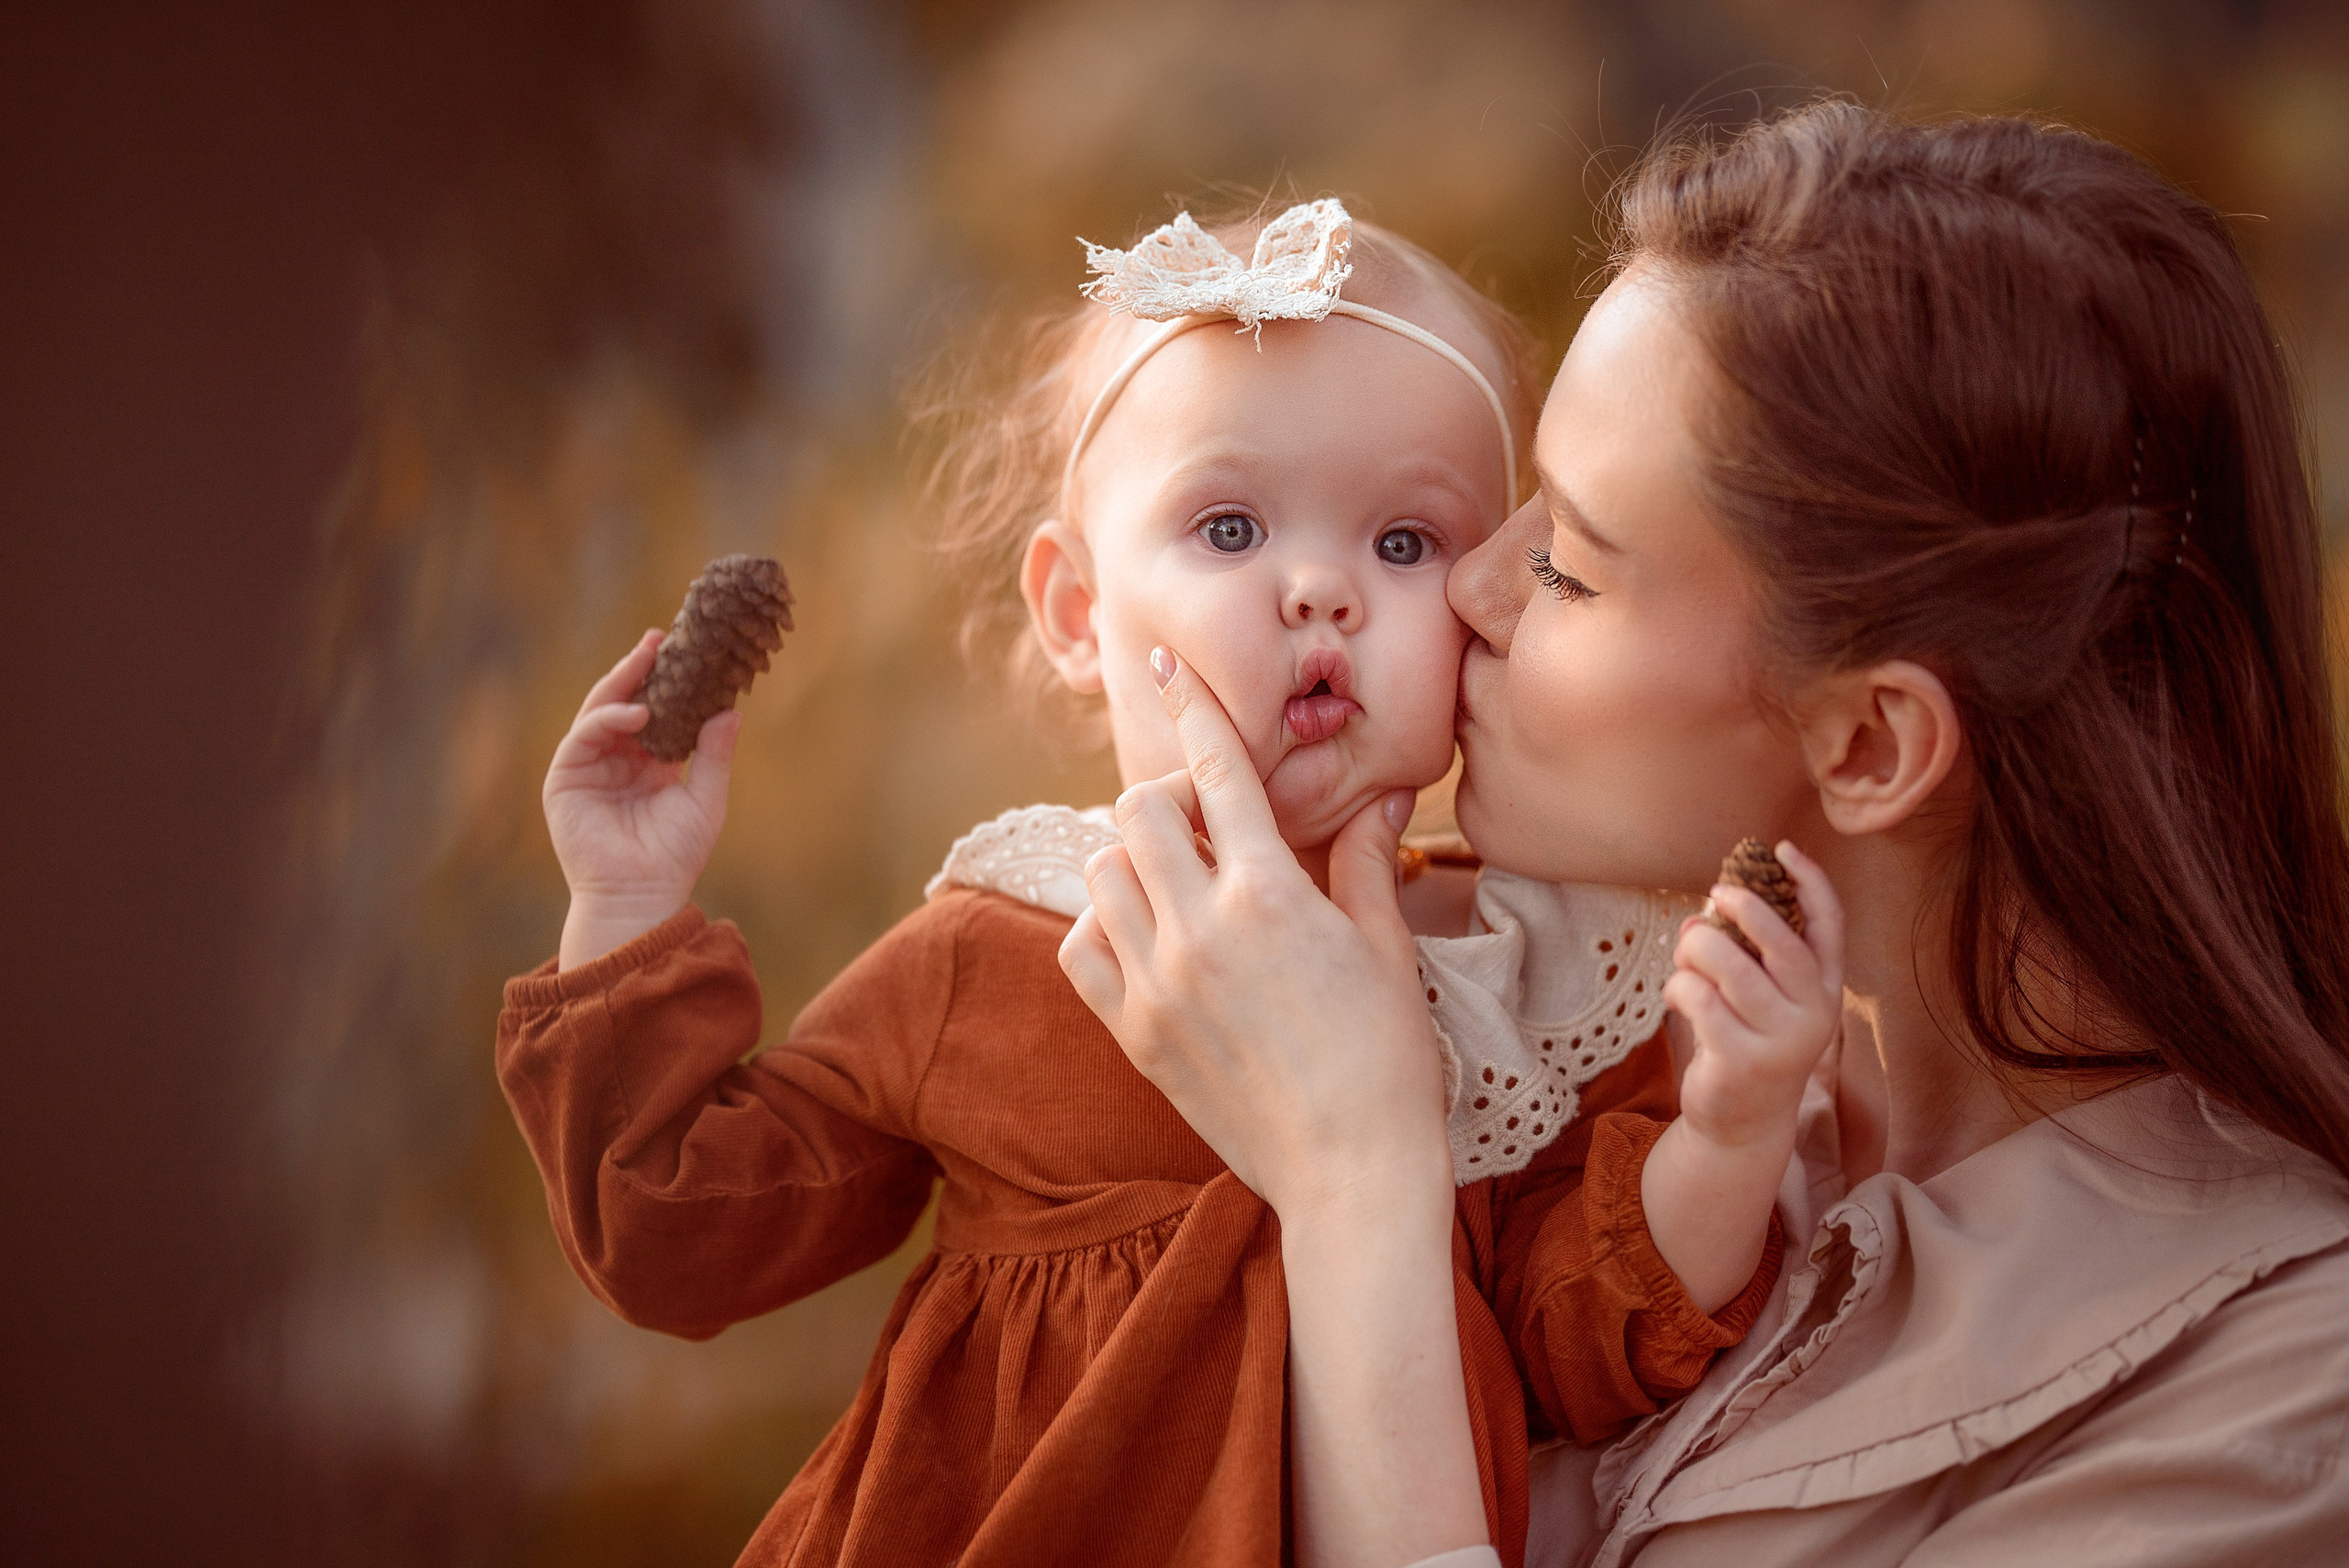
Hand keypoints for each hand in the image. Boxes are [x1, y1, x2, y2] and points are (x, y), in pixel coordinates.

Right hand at [543, 630, 739, 965]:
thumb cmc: (675, 855)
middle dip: (640, 668)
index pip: (656, 710)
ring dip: (623, 682)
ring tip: (650, 660)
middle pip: (624, 701)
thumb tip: (731, 711)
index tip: (687, 652)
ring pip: (600, 709)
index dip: (667, 681)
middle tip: (661, 638)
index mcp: (648, 763)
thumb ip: (714, 755)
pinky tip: (638, 712)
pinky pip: (583, 736)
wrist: (641, 894)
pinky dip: (608, 718)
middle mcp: (616, 760)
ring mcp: (588, 767)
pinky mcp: (565, 778)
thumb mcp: (705, 799)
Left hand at [1056, 648, 1452, 1223]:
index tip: (1173, 671)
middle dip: (1171, 800)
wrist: (1349, 1173)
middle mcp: (1199, 928)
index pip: (1217, 772)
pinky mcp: (1133, 1033)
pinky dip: (1101, 925)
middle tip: (1209, 825)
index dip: (1195, 710)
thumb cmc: (1387, 1059)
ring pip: (1101, 872)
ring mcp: (1157, 983)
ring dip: (1134, 858)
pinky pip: (1081, 948)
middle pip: (1140, 812)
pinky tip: (1145, 935)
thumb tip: (1383, 789)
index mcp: (1270, 894)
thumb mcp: (1385, 947)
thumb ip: (1364, 858)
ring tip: (1181, 880)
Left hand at [1664, 842, 1845, 1151]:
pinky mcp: (1742, 1061)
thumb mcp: (1752, 994)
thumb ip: (1737, 952)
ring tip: (1687, 951)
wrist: (1744, 1123)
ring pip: (1732, 968)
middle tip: (1717, 892)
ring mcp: (1781, 1041)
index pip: (1830, 926)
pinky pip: (1700, 1000)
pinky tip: (1677, 996)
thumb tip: (1697, 918)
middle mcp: (1814, 1014)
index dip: (1812, 882)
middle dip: (1747, 908)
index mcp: (1824, 988)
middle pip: (1783, 945)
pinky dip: (1679, 987)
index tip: (1784, 848)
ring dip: (1698, 948)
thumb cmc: (1747, 1040)